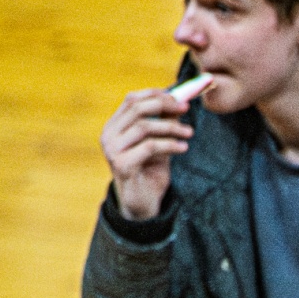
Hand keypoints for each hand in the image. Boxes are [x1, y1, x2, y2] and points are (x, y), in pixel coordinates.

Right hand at [101, 87, 196, 221]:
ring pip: (144, 127)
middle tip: (186, 108)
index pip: (131, 100)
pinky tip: (183, 148)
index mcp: (114, 126)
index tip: (178, 96)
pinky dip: (170, 145)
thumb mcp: (159, 143)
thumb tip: (179, 102)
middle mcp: (109, 135)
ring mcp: (113, 150)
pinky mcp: (122, 165)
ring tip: (189, 133)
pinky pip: (150, 147)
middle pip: (136, 109)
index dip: (154, 94)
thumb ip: (164, 124)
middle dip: (164, 105)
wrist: (142, 203)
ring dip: (171, 127)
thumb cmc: (150, 170)